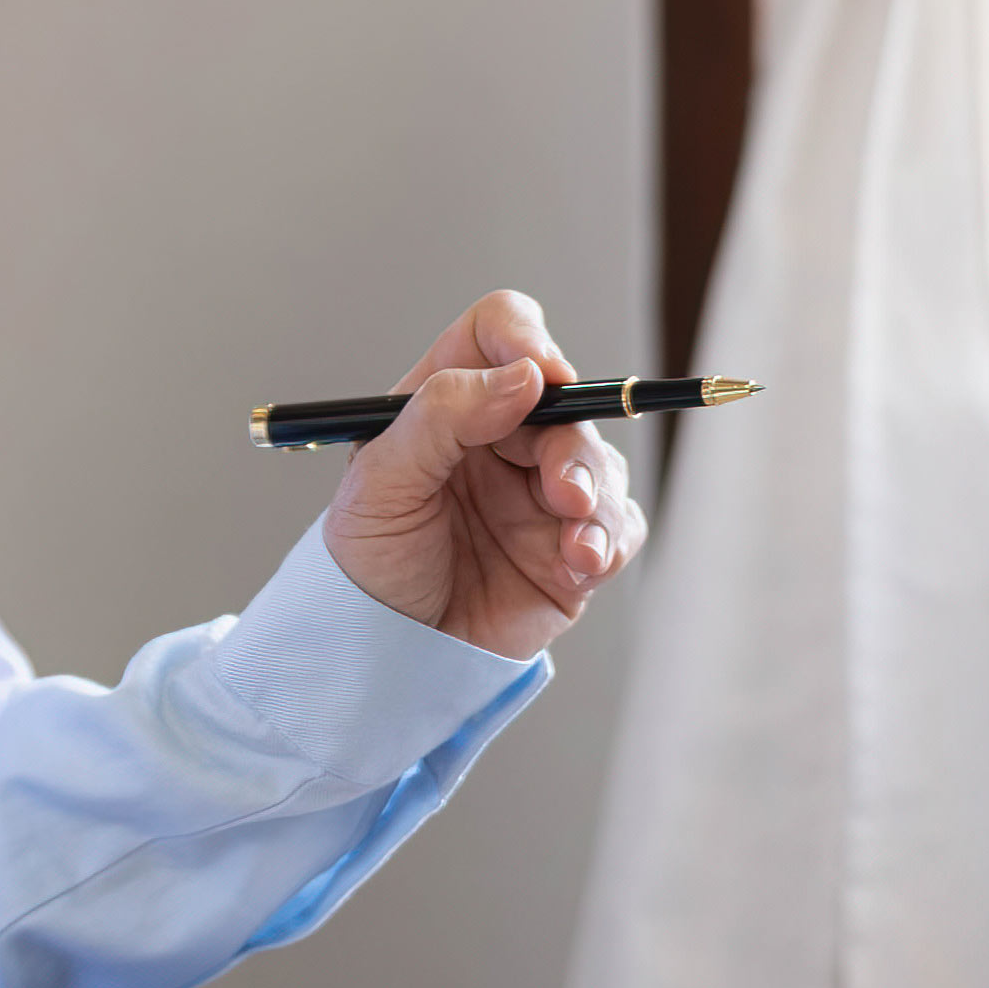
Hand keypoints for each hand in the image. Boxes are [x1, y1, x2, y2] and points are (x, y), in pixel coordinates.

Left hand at [317, 291, 644, 662]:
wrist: (387, 653)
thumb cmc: (370, 563)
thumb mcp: (381, 483)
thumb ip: (442, 416)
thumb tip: (523, 376)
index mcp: (449, 402)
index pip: (500, 334)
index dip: (527, 341)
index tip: (542, 376)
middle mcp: (502, 437)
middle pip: (568, 402)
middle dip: (572, 446)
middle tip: (562, 493)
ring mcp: (542, 490)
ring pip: (602, 463)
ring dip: (595, 498)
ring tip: (571, 545)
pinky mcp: (574, 544)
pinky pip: (618, 525)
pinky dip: (608, 540)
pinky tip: (577, 566)